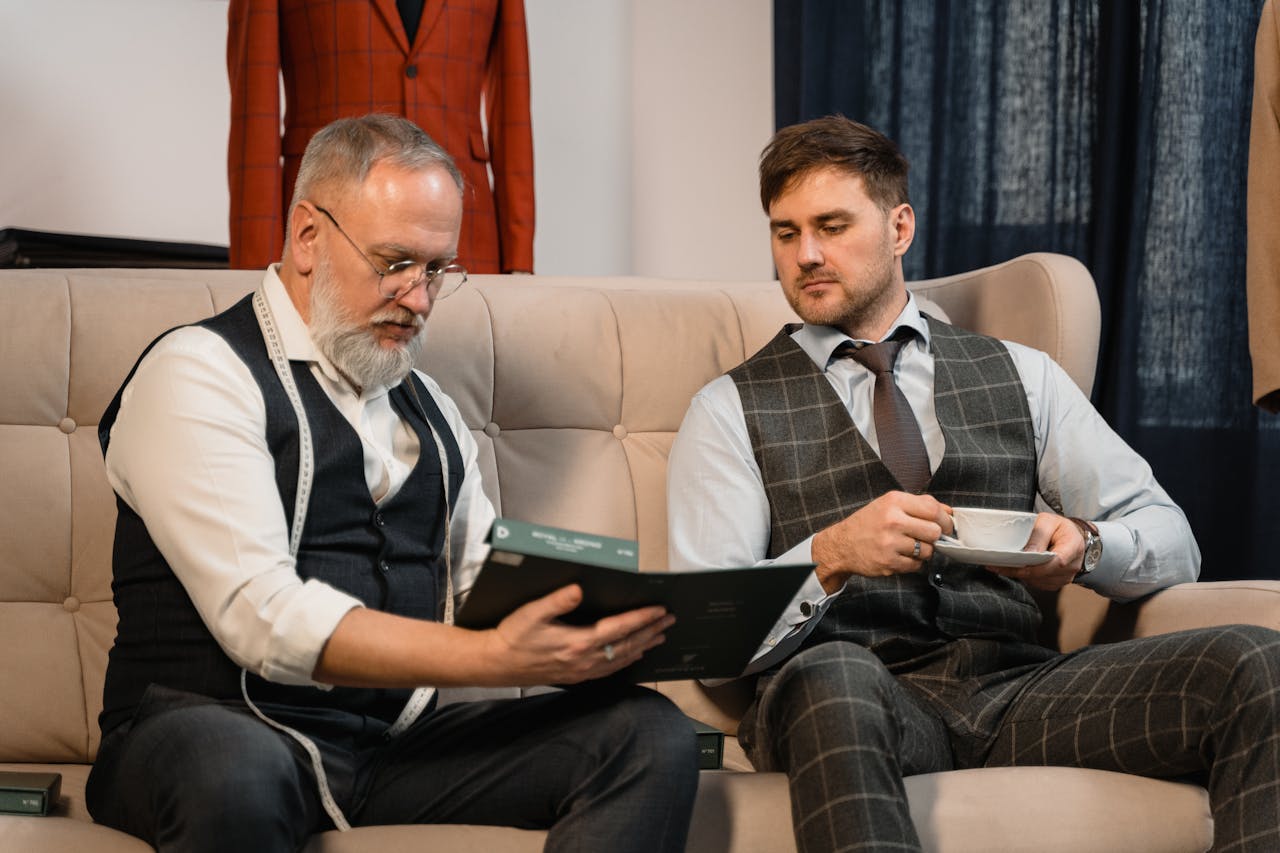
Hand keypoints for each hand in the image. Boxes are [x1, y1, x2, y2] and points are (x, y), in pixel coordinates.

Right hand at [484, 584, 673, 684]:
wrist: (497, 664)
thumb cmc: (513, 636)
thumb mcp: (532, 613)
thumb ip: (557, 601)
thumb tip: (578, 589)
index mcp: (577, 643)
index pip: (618, 629)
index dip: (641, 619)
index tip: (659, 610)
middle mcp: (584, 660)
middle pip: (626, 646)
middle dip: (650, 632)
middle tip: (669, 621)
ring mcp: (581, 671)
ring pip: (621, 660)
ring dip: (642, 647)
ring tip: (659, 637)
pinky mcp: (576, 676)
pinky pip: (609, 670)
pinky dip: (626, 661)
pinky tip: (633, 656)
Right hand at [811, 491, 953, 592]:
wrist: (842, 545)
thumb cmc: (868, 523)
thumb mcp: (889, 504)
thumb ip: (919, 505)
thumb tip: (949, 512)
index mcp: (894, 502)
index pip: (933, 509)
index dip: (945, 519)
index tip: (946, 525)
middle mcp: (892, 521)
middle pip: (934, 531)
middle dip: (934, 536)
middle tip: (926, 537)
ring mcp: (890, 543)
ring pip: (927, 551)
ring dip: (923, 551)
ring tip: (908, 546)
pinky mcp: (889, 562)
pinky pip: (916, 565)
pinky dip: (912, 562)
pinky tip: (900, 555)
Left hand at [981, 513, 1083, 590]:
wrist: (1071, 537)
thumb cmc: (1059, 527)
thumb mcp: (1048, 521)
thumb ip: (1039, 535)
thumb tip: (1028, 553)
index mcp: (1073, 546)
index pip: (1057, 561)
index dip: (1035, 565)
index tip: (1015, 562)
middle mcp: (1072, 565)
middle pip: (1044, 573)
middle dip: (1020, 570)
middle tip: (998, 564)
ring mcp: (1065, 577)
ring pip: (1039, 581)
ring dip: (1021, 574)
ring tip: (1004, 564)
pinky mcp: (1057, 582)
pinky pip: (1038, 584)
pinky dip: (1026, 577)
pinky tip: (1017, 568)